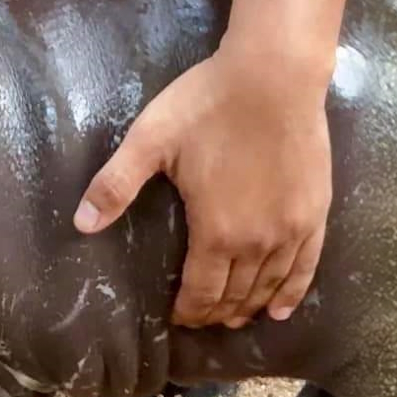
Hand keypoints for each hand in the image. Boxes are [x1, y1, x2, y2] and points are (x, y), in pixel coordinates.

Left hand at [73, 46, 331, 327]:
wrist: (275, 75)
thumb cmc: (210, 104)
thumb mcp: (151, 140)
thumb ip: (116, 184)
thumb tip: (80, 224)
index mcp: (216, 232)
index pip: (202, 291)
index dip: (189, 311)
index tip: (179, 318)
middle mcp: (257, 243)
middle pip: (236, 294)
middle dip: (216, 312)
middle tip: (204, 320)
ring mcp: (291, 230)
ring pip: (270, 285)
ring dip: (251, 306)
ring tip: (236, 318)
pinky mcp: (315, 212)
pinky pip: (306, 266)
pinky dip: (293, 292)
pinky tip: (282, 309)